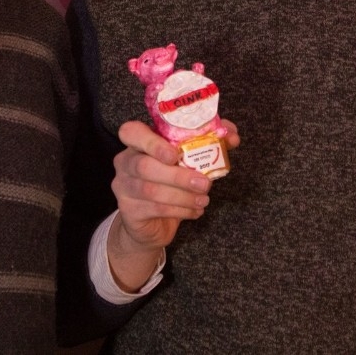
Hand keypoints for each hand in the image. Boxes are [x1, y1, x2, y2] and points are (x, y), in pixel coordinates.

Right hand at [106, 119, 238, 288]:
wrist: (152, 224)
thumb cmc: (172, 184)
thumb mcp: (190, 161)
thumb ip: (210, 142)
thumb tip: (232, 136)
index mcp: (138, 143)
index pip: (131, 132)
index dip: (151, 142)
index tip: (174, 153)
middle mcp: (125, 162)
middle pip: (145, 165)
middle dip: (178, 176)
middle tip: (204, 184)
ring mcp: (123, 187)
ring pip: (151, 190)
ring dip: (183, 196)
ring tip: (204, 200)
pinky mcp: (128, 211)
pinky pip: (155, 208)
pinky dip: (180, 210)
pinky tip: (195, 211)